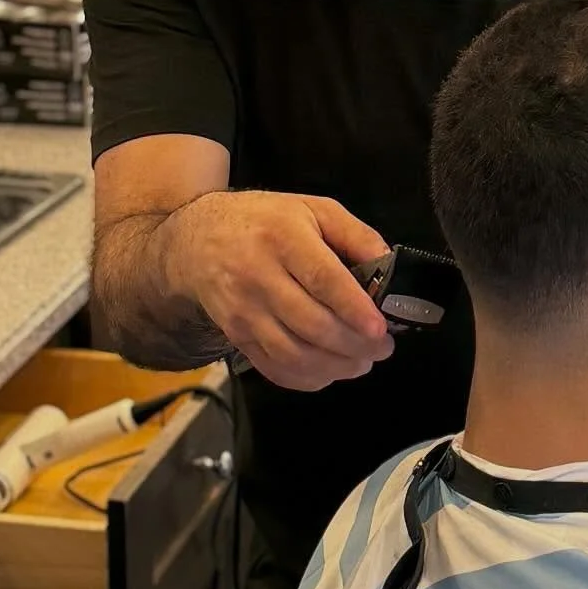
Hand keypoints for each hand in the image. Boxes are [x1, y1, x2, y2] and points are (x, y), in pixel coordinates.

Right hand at [168, 190, 394, 390]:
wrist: (199, 240)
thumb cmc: (267, 221)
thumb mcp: (315, 210)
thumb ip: (356, 235)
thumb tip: (388, 267)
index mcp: (284, 238)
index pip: (323, 279)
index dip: (354, 309)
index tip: (380, 329)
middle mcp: (258, 277)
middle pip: (311, 324)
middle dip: (354, 345)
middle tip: (383, 349)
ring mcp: (243, 311)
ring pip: (293, 354)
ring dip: (335, 367)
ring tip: (362, 363)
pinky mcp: (235, 336)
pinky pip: (273, 368)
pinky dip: (306, 379)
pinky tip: (329, 372)